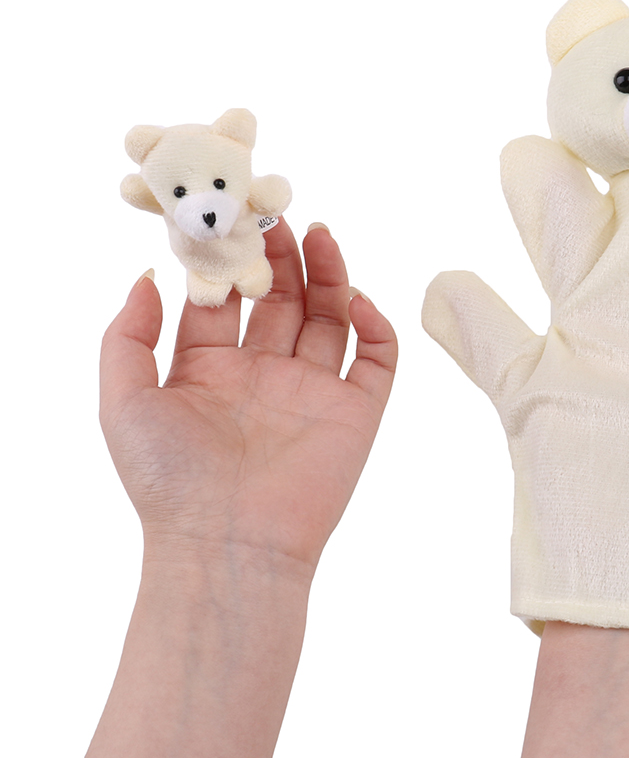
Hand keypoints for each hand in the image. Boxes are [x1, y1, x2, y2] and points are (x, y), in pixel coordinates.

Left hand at [100, 219, 396, 576]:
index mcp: (210, 370)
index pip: (225, 300)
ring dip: (330, 275)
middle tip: (280, 213)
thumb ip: (127, 335)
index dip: (227, 260)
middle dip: (281, 256)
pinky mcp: (356, 412)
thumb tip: (145, 276)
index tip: (228, 218)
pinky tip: (355, 298)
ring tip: (322, 235)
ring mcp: (313, 391)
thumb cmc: (169, 480)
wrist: (228, 544)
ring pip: (330, 318)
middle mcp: (265, 375)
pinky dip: (375, 324)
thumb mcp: (123, 400)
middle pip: (281, 300)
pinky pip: (376, 358)